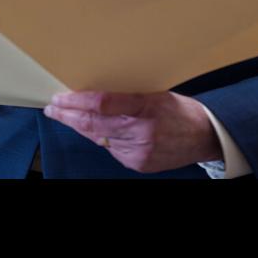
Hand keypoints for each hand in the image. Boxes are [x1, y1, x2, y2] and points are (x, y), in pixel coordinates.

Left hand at [43, 91, 224, 173]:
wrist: (204, 136)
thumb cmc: (181, 111)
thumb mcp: (157, 94)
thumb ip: (126, 97)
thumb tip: (92, 96)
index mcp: (147, 108)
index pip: (101, 104)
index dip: (75, 102)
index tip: (59, 98)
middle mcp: (142, 132)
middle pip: (94, 125)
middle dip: (69, 116)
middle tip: (53, 109)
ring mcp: (139, 151)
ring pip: (99, 138)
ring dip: (82, 128)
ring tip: (68, 116)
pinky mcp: (138, 164)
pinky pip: (111, 150)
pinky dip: (104, 139)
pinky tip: (101, 131)